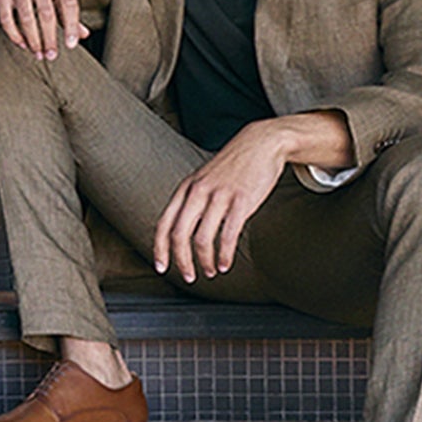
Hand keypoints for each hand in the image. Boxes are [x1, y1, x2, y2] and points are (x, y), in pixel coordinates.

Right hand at [0, 0, 88, 59]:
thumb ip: (69, 12)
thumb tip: (84, 35)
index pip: (68, 3)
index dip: (72, 25)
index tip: (71, 45)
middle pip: (46, 13)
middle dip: (49, 38)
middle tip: (52, 56)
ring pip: (26, 18)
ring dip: (33, 40)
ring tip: (38, 54)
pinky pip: (7, 19)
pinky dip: (15, 35)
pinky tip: (23, 44)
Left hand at [152, 120, 291, 283]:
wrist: (261, 144)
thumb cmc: (232, 166)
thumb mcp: (203, 179)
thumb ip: (192, 202)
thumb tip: (183, 232)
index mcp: (185, 188)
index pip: (163, 224)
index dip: (160, 249)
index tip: (161, 267)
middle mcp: (198, 192)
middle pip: (179, 235)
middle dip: (182, 261)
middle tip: (189, 277)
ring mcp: (219, 196)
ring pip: (203, 239)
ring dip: (205, 261)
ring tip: (212, 271)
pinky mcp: (241, 201)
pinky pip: (228, 235)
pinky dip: (225, 255)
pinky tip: (226, 264)